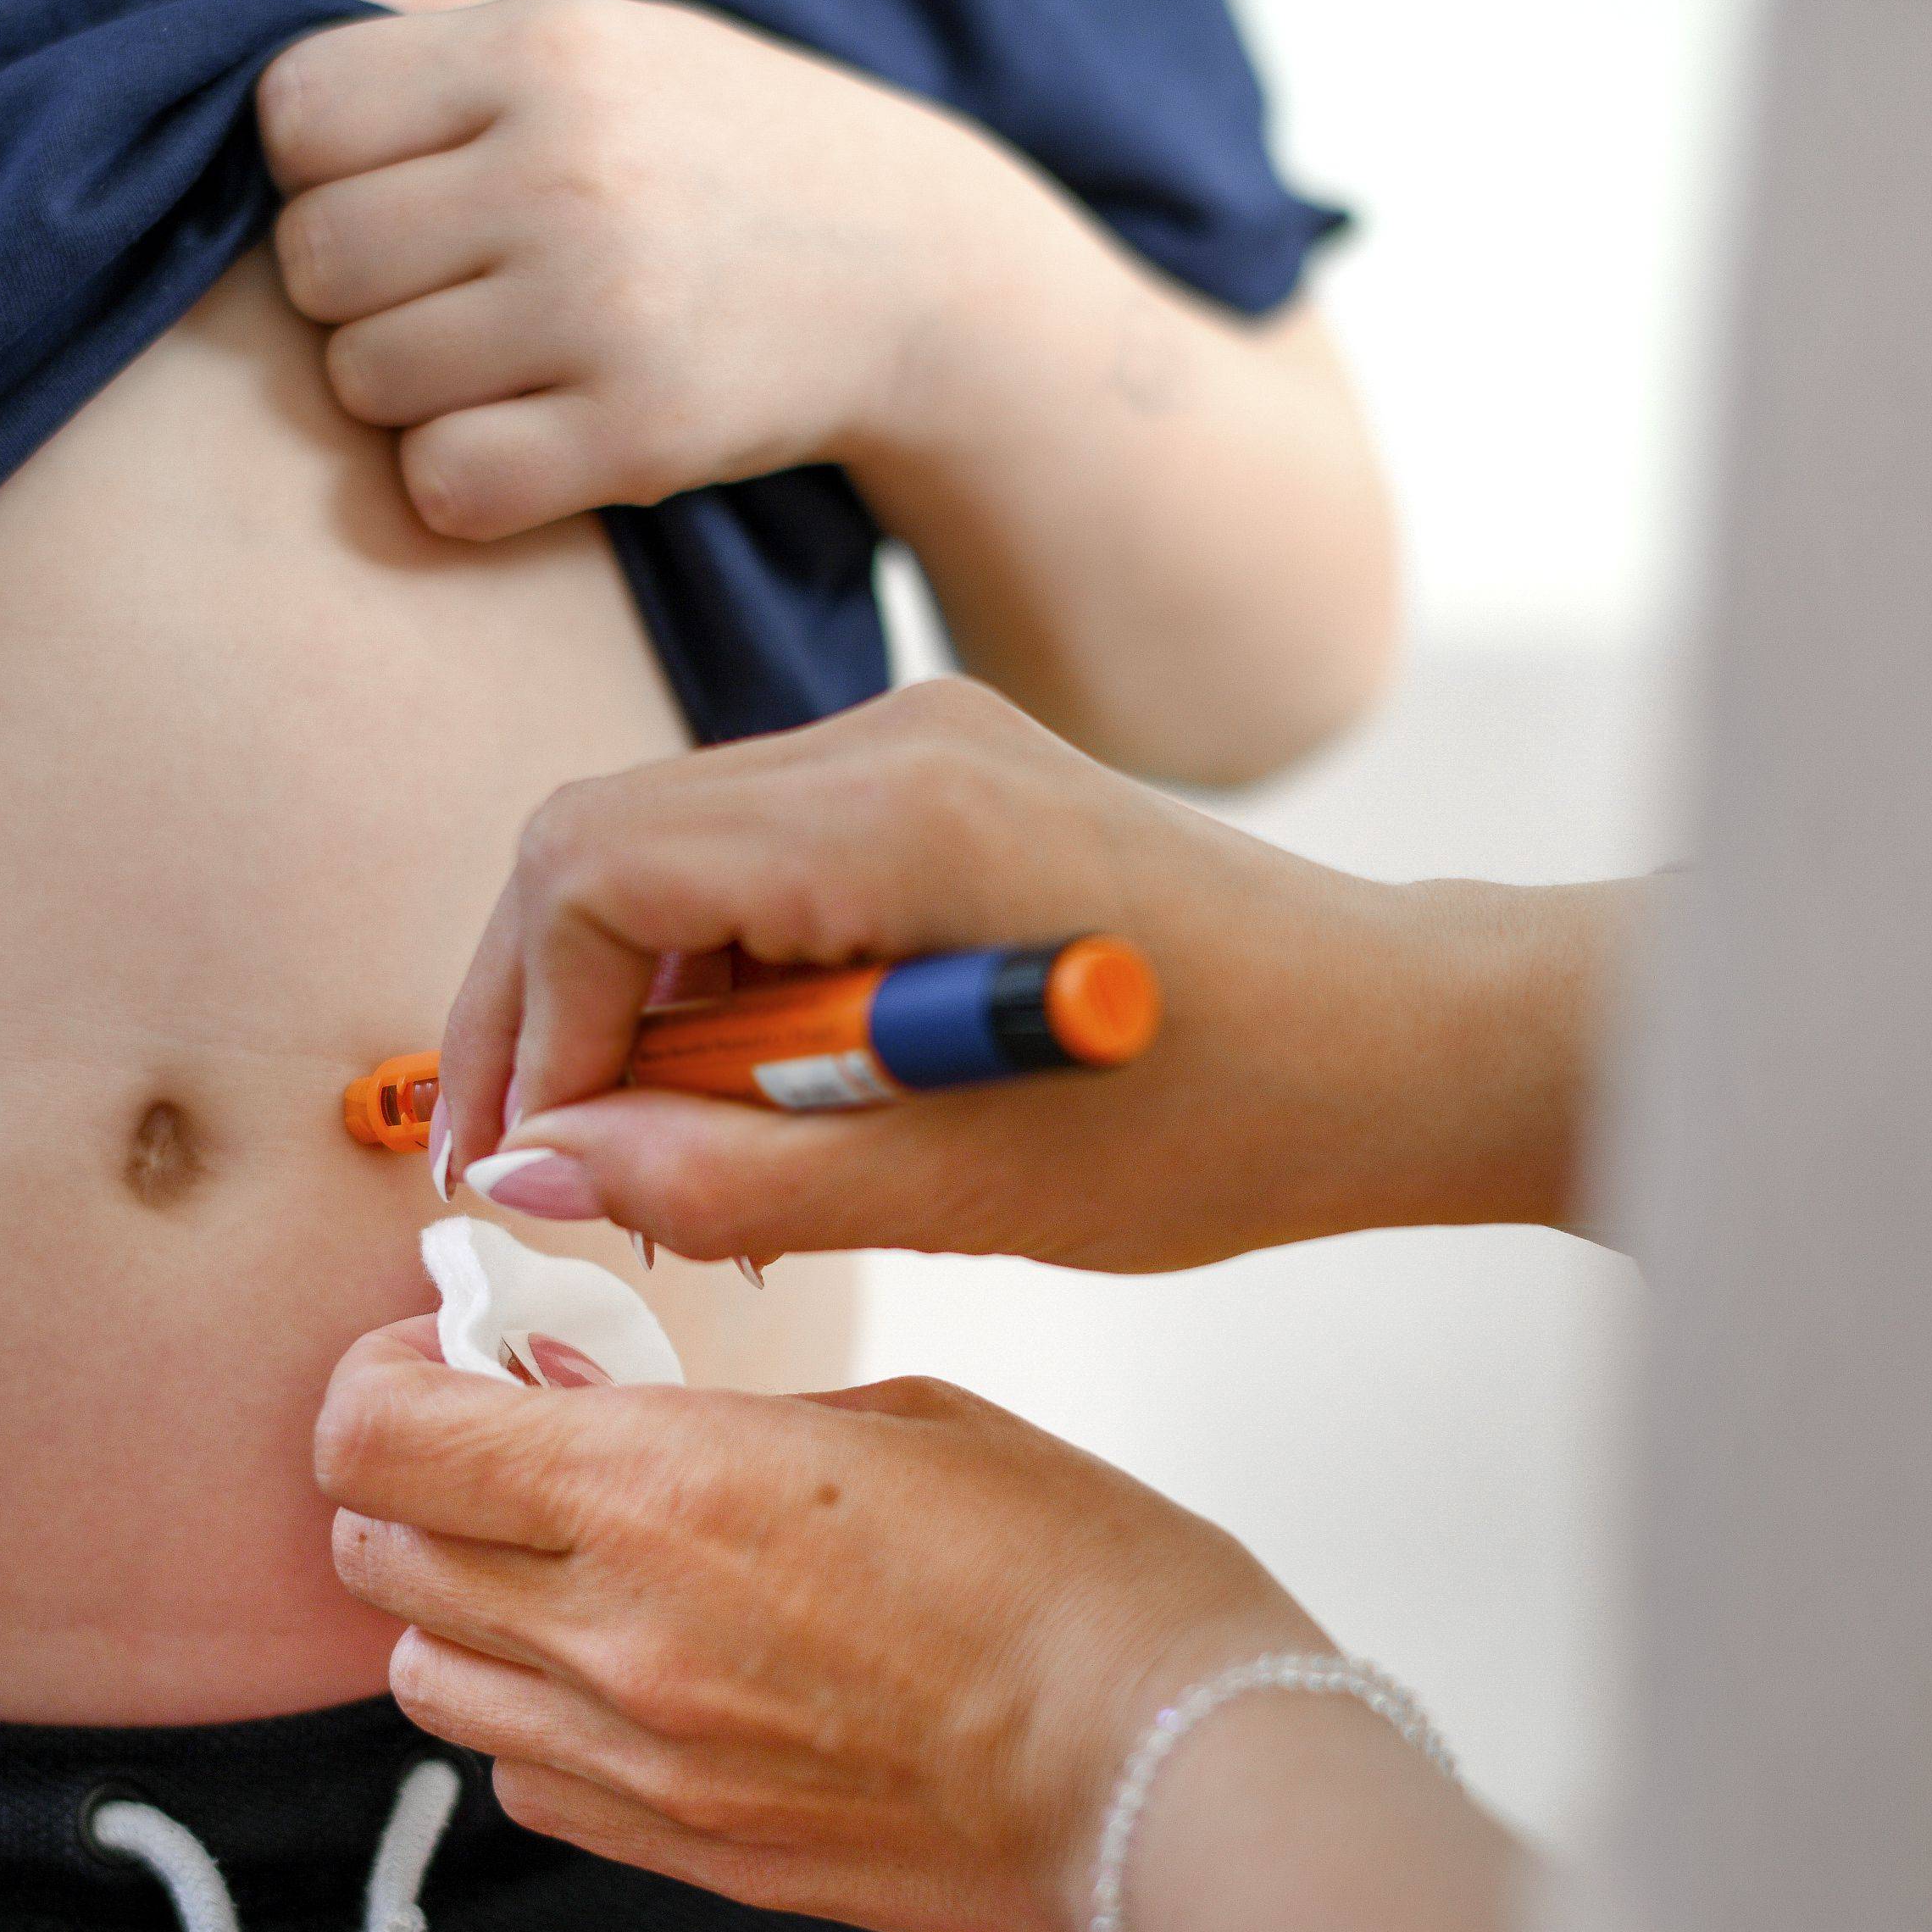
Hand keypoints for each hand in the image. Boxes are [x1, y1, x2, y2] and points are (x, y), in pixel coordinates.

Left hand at [252, 0, 1032, 538]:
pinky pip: (444, 486)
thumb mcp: (586, 35)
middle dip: (353, 290)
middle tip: (441, 292)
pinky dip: (463, 480)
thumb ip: (417, 6)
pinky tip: (525, 438)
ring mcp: (606, 307)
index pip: (297, 116)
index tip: (394, 190)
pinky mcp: (640, 436)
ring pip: (364, 382)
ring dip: (406, 391)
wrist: (911, 265)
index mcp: (543, 49)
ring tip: (494, 361)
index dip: (318, 167)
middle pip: (315, 261)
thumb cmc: (705, 144)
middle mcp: (570, 170)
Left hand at [314, 1318, 1323, 1931]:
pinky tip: (620, 1669)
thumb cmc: (1072, 1569)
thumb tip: (596, 1411)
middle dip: (410, 1475)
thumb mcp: (895, 1417)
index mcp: (657, 1486)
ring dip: (456, 1603)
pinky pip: (521, 1777)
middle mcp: (611, 1630)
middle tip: (498, 1439)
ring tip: (559, 1560)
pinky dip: (528, 1715)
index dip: (384, 1374)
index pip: (377, 1435)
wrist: (1165, 1774)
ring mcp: (639, 1761)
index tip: (449, 1352)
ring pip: (422, 1680)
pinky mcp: (687, 1853)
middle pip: (374, 1552)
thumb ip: (714, 1416)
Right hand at [435, 674, 1621, 1269]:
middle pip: (600, 840)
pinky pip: (753, 863)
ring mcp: (917, 746)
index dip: (531, 1029)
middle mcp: (890, 740)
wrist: (1400, 1040)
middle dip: (548, 1011)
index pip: (591, 870)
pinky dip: (719, 982)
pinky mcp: (940, 782)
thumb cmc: (1222, 1120)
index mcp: (896, 816)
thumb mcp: (954, 1191)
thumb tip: (532, 1172)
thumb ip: (718, 1178)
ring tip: (679, 1164)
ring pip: (666, 851)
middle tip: (552, 1171)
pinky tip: (766, 1102)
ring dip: (635, 1006)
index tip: (536, 1170)